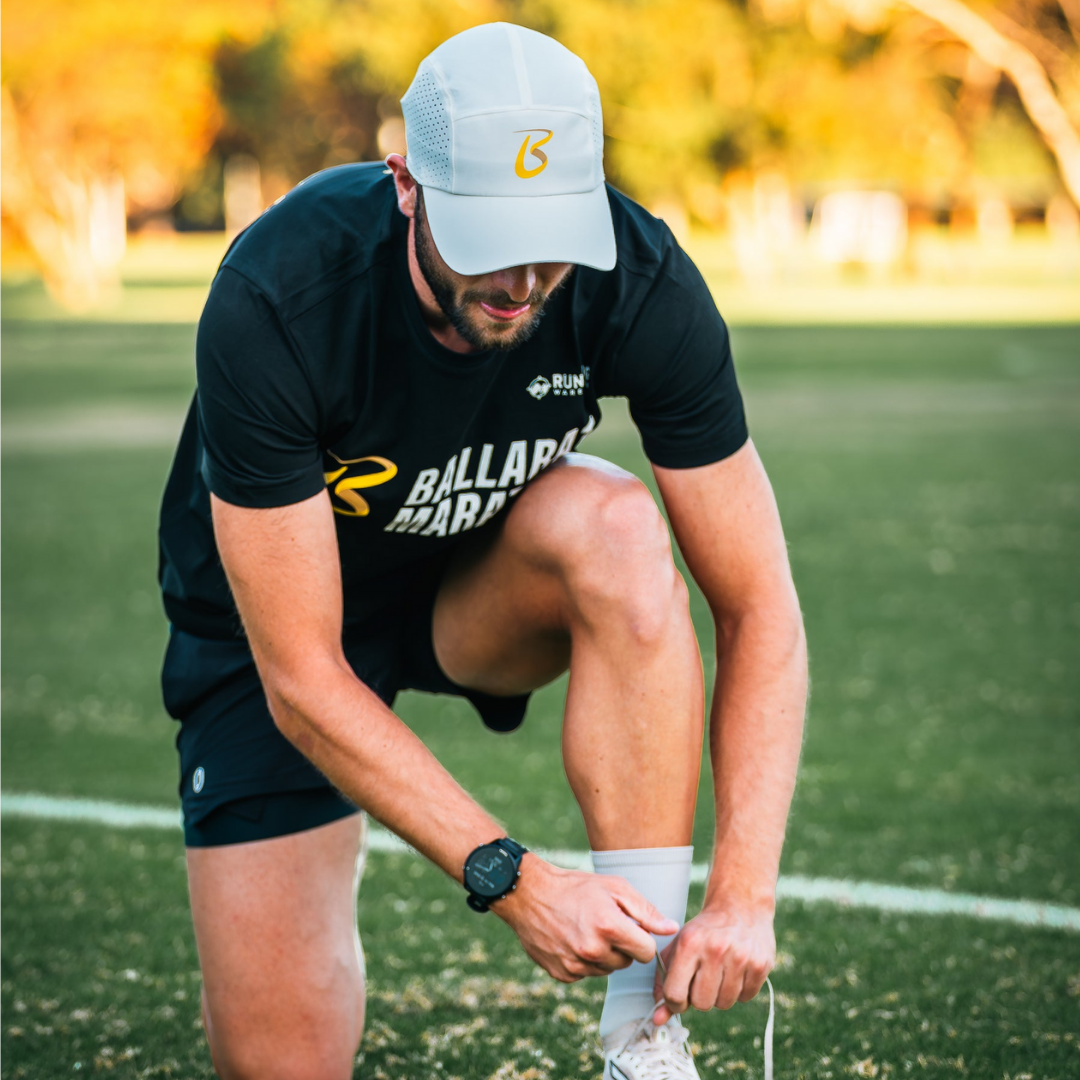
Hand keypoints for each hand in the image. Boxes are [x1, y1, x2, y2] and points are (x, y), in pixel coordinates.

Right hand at [494, 855, 678, 982]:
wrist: (530, 895)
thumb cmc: (576, 887)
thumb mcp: (614, 887)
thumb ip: (645, 910)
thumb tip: (671, 929)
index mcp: (609, 926)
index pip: (647, 952)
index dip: (642, 939)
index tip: (632, 928)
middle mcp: (593, 950)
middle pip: (627, 962)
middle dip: (622, 946)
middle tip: (604, 924)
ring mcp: (576, 964)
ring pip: (607, 970)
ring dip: (604, 954)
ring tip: (587, 930)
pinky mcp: (562, 974)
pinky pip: (586, 974)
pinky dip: (584, 961)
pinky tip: (573, 940)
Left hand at [652, 901, 774, 1022]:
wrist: (740, 906)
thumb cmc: (704, 931)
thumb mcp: (678, 947)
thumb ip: (663, 982)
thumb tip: (658, 1019)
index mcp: (689, 943)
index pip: (674, 994)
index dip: (674, 1002)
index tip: (679, 995)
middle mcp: (715, 949)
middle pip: (701, 1003)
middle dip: (699, 997)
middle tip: (702, 978)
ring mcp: (740, 956)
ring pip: (724, 1004)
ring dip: (720, 994)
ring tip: (720, 971)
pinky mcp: (761, 964)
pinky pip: (745, 998)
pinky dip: (739, 990)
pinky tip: (736, 969)